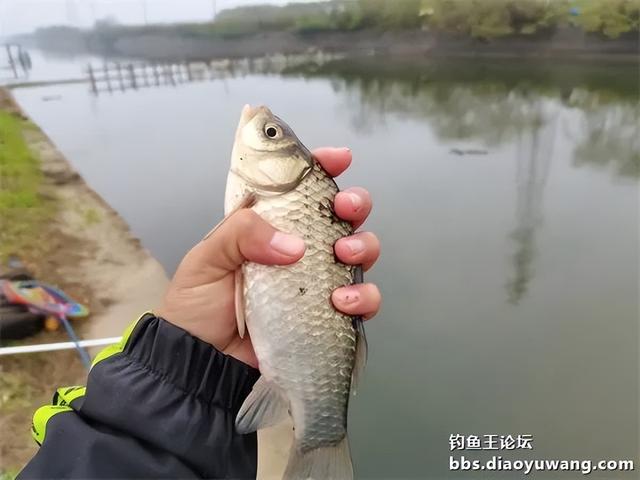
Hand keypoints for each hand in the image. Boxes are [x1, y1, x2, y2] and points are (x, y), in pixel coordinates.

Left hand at [157, 148, 380, 367]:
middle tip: (346, 211)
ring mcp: (315, 281)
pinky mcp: (326, 314)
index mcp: (268, 226)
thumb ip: (242, 235)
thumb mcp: (207, 259)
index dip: (323, 168)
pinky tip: (342, 301)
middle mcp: (298, 249)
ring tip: (344, 256)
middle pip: (342, 216)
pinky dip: (365, 297)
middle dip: (355, 204)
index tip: (339, 159)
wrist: (201, 363)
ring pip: (360, 252)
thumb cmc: (197, 306)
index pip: (300, 188)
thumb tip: (295, 246)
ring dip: (363, 247)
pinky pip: (362, 300)